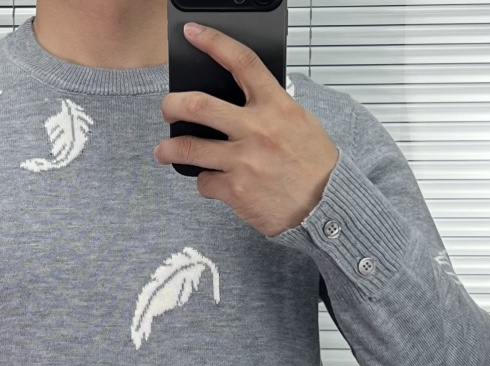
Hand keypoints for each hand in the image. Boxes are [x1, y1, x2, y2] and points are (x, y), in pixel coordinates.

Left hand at [153, 22, 340, 236]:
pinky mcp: (234, 191)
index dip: (213, 43)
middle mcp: (256, 130)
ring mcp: (243, 161)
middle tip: (167, 109)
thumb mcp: (300, 124)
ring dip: (169, 149)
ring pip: (189, 148)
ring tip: (164, 151)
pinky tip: (215, 183)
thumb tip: (243, 101)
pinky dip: (205, 183)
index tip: (194, 34)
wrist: (326, 207)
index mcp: (276, 106)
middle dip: (172, 105)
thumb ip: (271, 109)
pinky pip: (204, 183)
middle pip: (198, 105)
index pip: (242, 62)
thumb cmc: (316, 167)